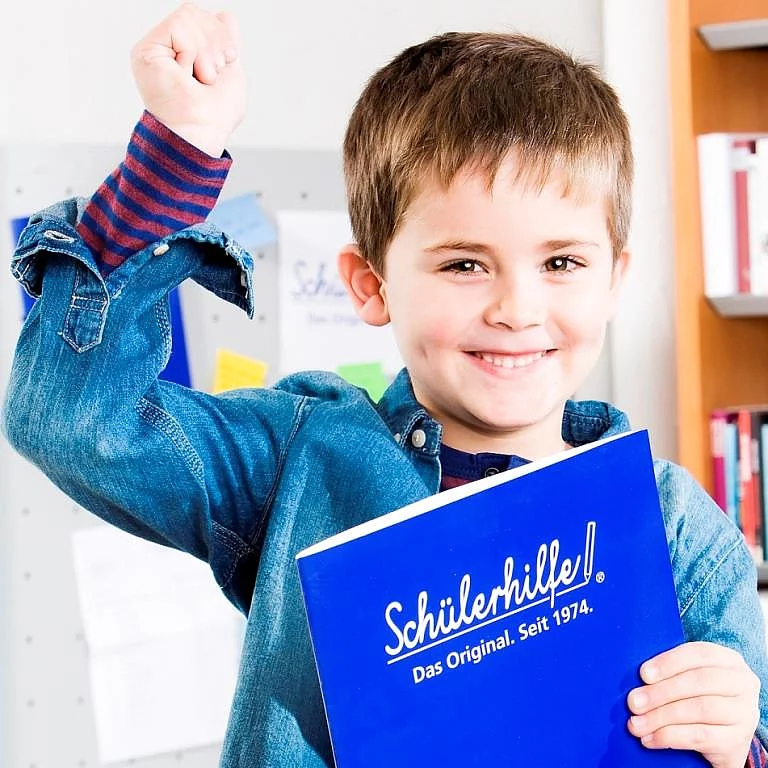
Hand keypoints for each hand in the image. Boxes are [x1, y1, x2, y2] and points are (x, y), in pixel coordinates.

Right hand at [130, 3, 245, 156]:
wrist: (203, 131)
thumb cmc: (215, 115)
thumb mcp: (230, 71)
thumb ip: (224, 42)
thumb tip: (224, 16)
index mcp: (182, 52)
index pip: (204, 18)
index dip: (221, 37)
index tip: (222, 66)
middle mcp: (164, 49)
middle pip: (195, 12)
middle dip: (215, 42)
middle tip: (210, 76)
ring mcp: (153, 49)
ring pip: (188, 15)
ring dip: (205, 51)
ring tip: (200, 78)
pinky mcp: (145, 51)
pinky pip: (179, 25)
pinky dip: (193, 51)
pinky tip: (186, 75)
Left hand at [627, 641, 759, 767]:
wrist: (725, 738)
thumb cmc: (699, 697)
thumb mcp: (691, 678)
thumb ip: (672, 671)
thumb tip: (639, 677)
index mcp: (729, 660)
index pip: (698, 653)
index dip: (668, 662)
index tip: (643, 674)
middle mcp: (743, 683)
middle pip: (698, 681)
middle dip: (661, 691)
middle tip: (634, 702)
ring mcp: (744, 713)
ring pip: (699, 709)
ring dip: (661, 716)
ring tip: (637, 723)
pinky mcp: (738, 740)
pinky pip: (700, 736)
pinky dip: (670, 737)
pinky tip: (651, 739)